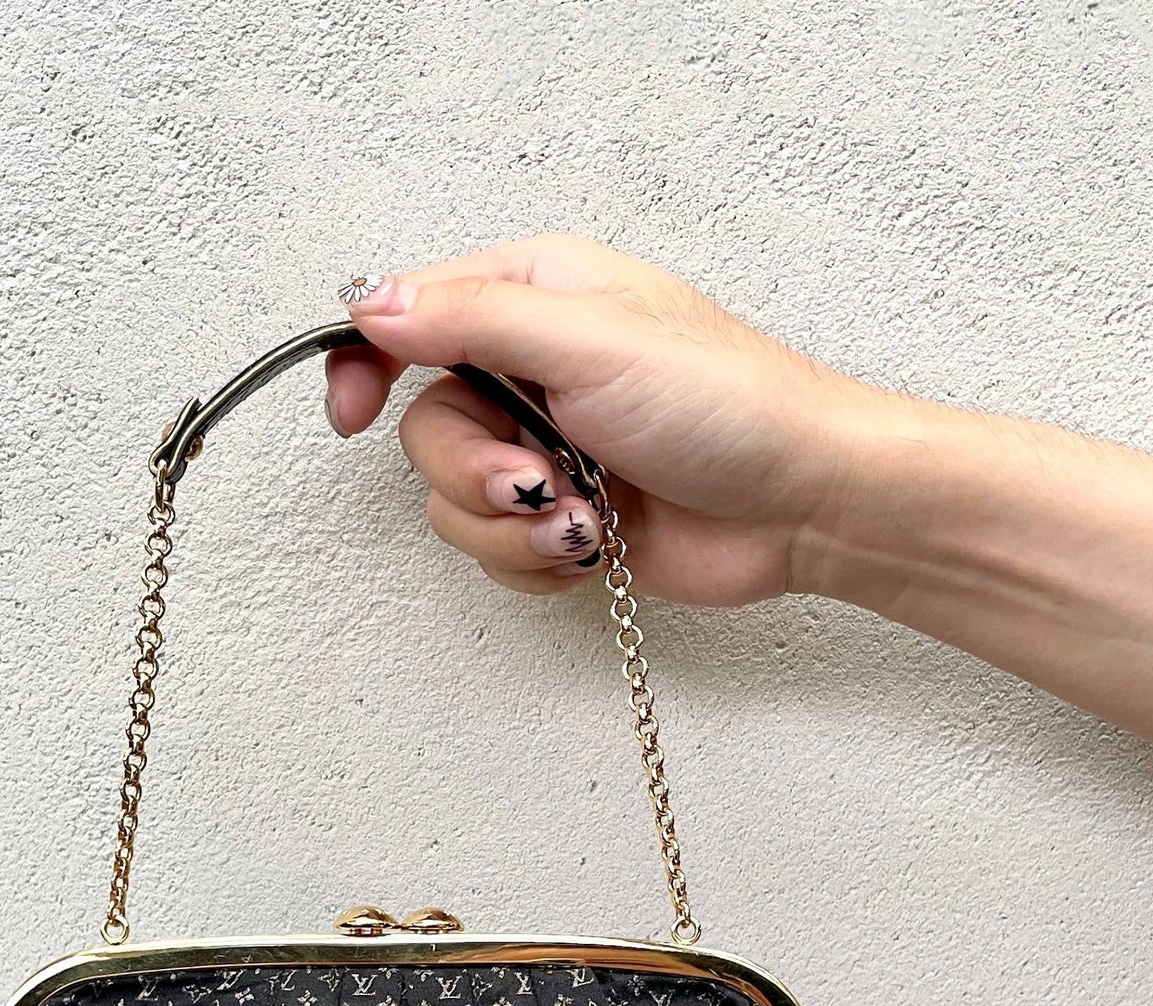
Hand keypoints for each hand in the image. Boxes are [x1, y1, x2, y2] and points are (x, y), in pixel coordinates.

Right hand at [324, 235, 890, 606]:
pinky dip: (536, 561)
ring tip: (583, 519)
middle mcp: (531, 371)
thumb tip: (373, 305)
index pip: (407, 315)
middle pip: (423, 428)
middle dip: (473, 471)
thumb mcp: (591, 339)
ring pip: (452, 504)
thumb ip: (472, 319)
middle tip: (539, 478)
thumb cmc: (726, 405)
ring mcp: (545, 452)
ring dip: (512, 526)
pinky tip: (592, 548)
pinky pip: (495, 554)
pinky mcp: (561, 521)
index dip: (365, 363)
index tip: (352, 412)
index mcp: (533, 297)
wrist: (800, 505)